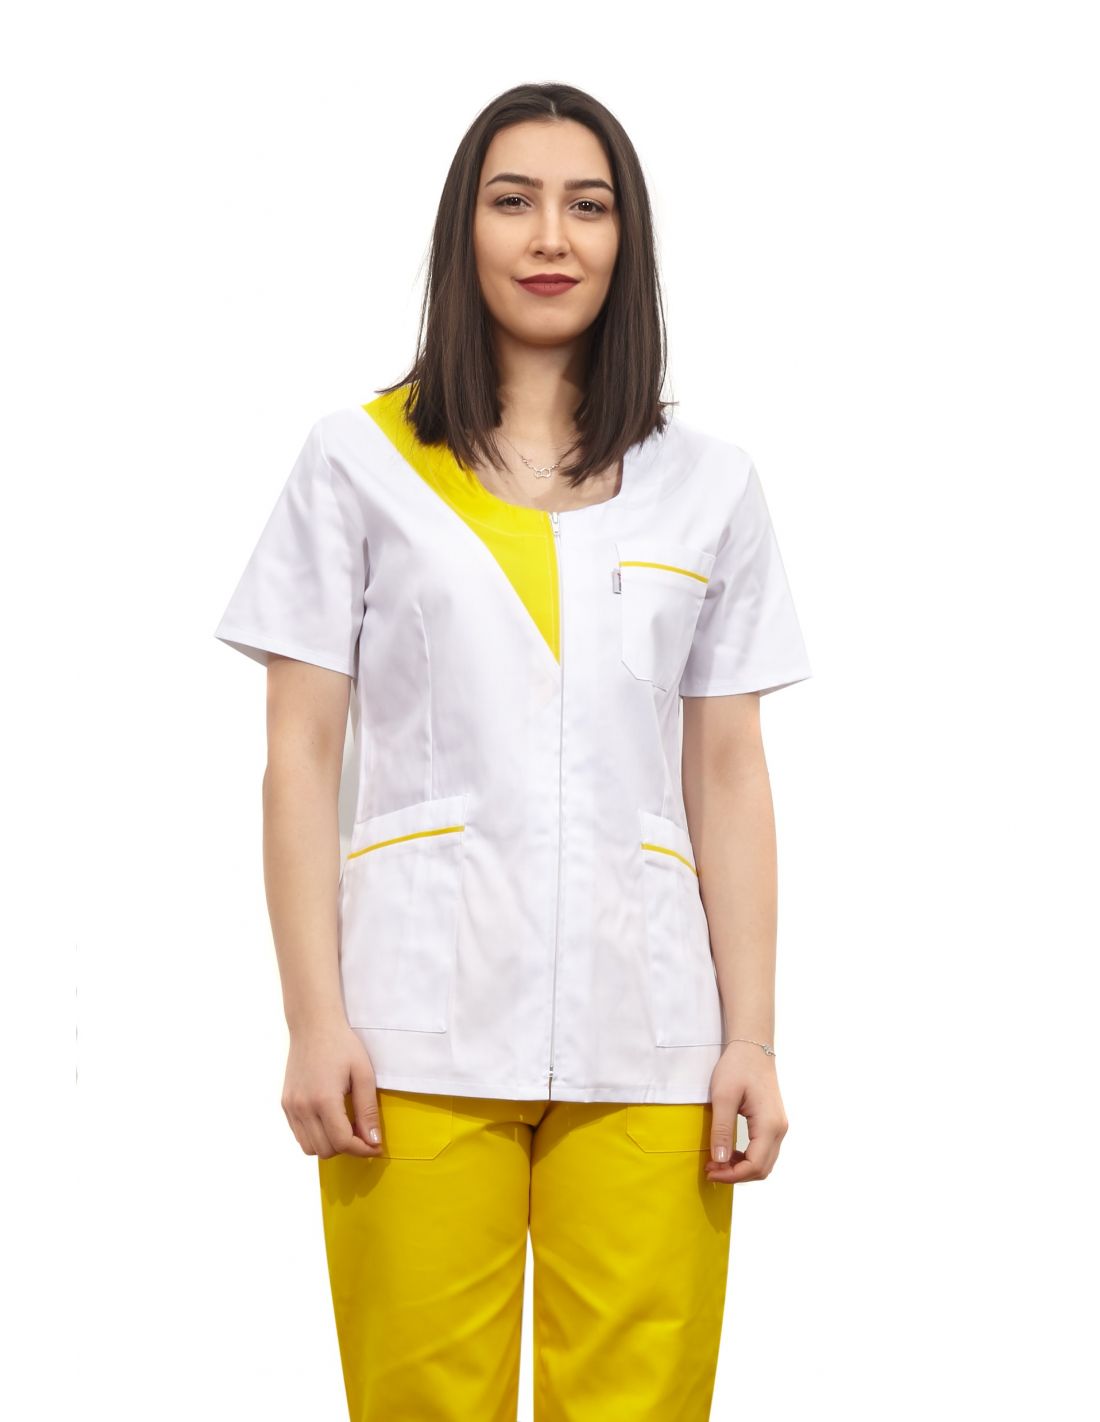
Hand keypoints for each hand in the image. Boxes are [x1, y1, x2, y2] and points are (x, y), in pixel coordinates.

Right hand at [281, 1019, 384, 1158]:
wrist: (313, 1026)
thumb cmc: (342, 1045)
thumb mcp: (363, 1075)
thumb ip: (368, 1111)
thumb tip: (373, 1141)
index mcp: (323, 1099)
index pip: (342, 1142)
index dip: (362, 1149)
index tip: (376, 1147)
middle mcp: (303, 1107)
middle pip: (326, 1150)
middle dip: (348, 1148)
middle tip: (363, 1134)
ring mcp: (291, 1107)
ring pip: (309, 1148)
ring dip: (330, 1145)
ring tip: (346, 1128)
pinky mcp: (286, 1104)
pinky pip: (299, 1135)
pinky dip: (316, 1136)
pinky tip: (329, 1121)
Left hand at [704, 1040, 788, 1184]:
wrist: (752, 1048)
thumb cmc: (737, 1067)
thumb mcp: (723, 1096)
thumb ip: (722, 1130)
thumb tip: (720, 1160)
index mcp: (769, 1124)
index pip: (755, 1165)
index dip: (731, 1175)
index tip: (709, 1171)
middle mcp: (780, 1129)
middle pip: (762, 1169)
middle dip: (735, 1174)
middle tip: (710, 1168)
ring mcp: (779, 1127)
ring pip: (764, 1162)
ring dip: (741, 1168)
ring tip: (717, 1161)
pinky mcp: (774, 1124)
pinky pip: (764, 1151)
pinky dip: (747, 1158)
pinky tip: (729, 1151)